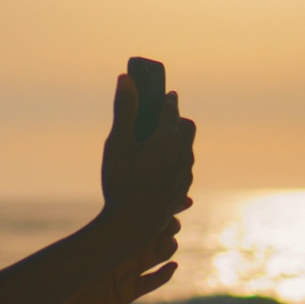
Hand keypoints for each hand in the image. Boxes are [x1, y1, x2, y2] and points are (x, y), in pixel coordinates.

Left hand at [44, 215, 181, 303]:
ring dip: (165, 249)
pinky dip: (162, 275)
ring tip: (171, 243)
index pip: (134, 220)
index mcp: (105, 240)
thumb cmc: (56, 284)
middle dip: (163, 227)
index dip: (151, 210)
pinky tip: (172, 267)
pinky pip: (148, 283)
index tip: (166, 202)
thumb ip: (93, 248)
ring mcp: (121, 275)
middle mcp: (115, 255)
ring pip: (152, 257)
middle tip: (173, 223)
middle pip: (147, 236)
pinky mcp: (123, 295)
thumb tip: (105, 231)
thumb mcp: (75, 261)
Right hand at [100, 74, 195, 242]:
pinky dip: (174, 162)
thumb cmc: (122, 181)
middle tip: (163, 116)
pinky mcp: (181, 191)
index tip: (166, 92)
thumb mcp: (118, 142)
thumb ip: (125, 109)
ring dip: (177, 141)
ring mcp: (185, 174)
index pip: (171, 109)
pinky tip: (162, 169)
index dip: (167, 98)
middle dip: (177, 119)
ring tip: (161, 141)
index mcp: (168, 137)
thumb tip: (126, 78)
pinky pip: (183, 169)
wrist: (131, 225)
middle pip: (187, 127)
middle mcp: (182, 154)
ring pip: (186, 150)